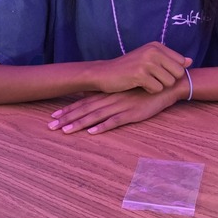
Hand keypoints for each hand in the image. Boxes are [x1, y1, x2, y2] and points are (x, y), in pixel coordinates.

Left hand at [48, 86, 179, 134]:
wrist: (166, 86)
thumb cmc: (145, 89)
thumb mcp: (123, 89)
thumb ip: (107, 93)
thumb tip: (89, 94)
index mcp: (109, 94)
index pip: (84, 102)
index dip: (68, 109)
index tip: (54, 115)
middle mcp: (111, 99)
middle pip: (85, 109)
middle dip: (67, 118)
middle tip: (51, 126)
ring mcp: (121, 106)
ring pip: (96, 116)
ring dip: (80, 124)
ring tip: (65, 131)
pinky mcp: (133, 114)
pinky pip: (115, 121)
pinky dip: (103, 126)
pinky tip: (92, 132)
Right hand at [95, 42, 189, 94]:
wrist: (104, 74)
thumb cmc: (128, 68)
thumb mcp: (149, 60)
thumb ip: (170, 60)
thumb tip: (190, 61)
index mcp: (156, 46)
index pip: (181, 62)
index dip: (174, 72)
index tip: (161, 74)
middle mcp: (153, 51)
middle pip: (178, 73)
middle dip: (169, 81)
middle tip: (154, 80)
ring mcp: (146, 62)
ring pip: (169, 82)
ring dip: (159, 86)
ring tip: (146, 82)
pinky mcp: (140, 74)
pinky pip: (157, 88)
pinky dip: (150, 90)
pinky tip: (140, 85)